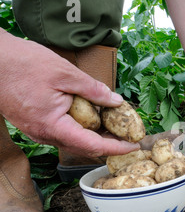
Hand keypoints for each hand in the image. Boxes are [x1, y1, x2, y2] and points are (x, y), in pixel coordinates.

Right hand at [0, 30, 139, 156]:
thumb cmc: (23, 63)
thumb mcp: (65, 73)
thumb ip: (93, 90)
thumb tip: (116, 101)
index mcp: (53, 126)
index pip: (92, 145)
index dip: (116, 148)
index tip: (134, 147)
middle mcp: (45, 134)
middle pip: (84, 147)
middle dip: (109, 143)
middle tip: (129, 135)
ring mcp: (38, 131)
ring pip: (74, 140)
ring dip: (96, 136)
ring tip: (115, 126)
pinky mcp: (35, 123)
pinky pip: (63, 132)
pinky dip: (81, 128)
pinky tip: (92, 117)